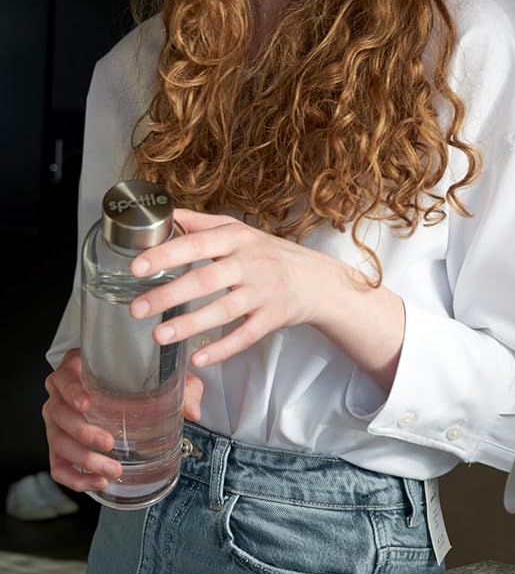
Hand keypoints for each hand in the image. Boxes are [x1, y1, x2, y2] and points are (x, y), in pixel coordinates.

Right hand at [44, 350, 202, 493]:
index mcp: (77, 370)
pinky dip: (75, 478)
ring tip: (111, 469)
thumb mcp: (163, 377)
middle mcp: (61, 396)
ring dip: (84, 459)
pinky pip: (58, 465)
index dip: (72, 392)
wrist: (130, 392)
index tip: (88, 404)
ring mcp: (57, 422)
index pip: (64, 378)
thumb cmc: (138, 379)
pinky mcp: (60, 446)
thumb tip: (193, 412)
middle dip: (84, 432)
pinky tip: (98, 482)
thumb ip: (181, 388)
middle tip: (109, 443)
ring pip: (59, 442)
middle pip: (59, 415)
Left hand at [127, 209, 344, 366]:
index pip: (197, 244)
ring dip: (190, 324)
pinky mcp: (273, 318)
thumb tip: (164, 215)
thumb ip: (201, 224)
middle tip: (137, 308)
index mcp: (237, 239)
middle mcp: (250, 264)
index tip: (137, 266)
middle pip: (206, 280)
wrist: (318, 280)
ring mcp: (263, 293)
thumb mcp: (239, 231)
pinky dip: (223, 349)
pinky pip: (245, 336)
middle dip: (169, 295)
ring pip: (224, 311)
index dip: (166, 255)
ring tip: (158, 335)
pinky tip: (199, 358)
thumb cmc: (271, 254)